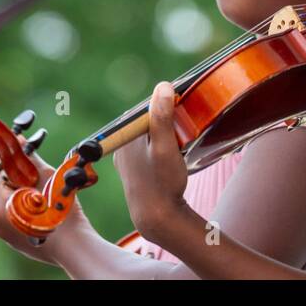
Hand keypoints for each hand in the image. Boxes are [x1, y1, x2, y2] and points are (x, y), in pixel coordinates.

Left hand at [0, 150, 91, 265]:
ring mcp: (6, 234)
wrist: (73, 245)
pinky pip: (19, 220)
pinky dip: (30, 212)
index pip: (2, 175)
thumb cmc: (59, 212)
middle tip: (43, 180)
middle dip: (24, 182)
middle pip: (7, 191)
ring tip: (47, 196)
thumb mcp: (46, 178)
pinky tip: (46, 212)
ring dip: (28, 197)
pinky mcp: (17, 243)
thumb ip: (30, 158)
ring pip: (14, 205)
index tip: (30, 162)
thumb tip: (19, 140)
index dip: (18, 166)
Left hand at [113, 82, 189, 240]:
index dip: (166, 105)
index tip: (182, 107)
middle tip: (184, 126)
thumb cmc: (162, 183)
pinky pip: (148, 147)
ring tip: (180, 141)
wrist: (157, 219)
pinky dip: (161, 145)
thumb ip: (162, 117)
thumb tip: (163, 87)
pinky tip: (172, 154)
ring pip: (148, 134)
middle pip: (147, 121)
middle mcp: (121, 145)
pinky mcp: (134, 169)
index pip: (146, 108)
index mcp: (124, 135)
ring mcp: (126, 158)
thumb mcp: (165, 147)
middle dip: (166, 119)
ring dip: (164, 132)